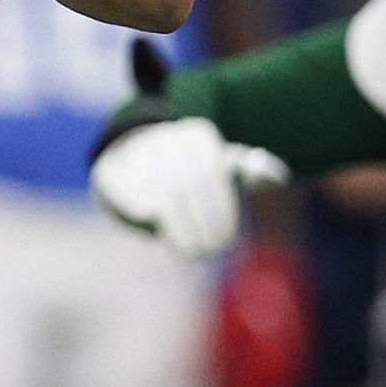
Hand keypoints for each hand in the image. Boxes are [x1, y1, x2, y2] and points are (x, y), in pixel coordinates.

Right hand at [90, 117, 291, 258]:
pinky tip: (159, 232)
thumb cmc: (192, 172)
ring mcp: (135, 151)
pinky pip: (129, 197)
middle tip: (209, 250)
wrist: (134, 151)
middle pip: (188, 187)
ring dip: (180, 230)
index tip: (225, 242)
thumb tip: (276, 174)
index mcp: (198, 135)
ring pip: (162, 195)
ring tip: (190, 249)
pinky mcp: (109, 169)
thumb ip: (250, 172)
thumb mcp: (223, 168)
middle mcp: (165, 137)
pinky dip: (146, 218)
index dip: (221, 215)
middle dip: (202, 226)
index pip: (214, 177)